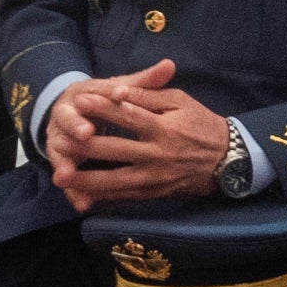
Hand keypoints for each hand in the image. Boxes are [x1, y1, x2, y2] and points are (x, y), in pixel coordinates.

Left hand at [45, 64, 229, 210]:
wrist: (228, 160)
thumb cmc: (202, 124)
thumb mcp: (180, 101)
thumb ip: (148, 96)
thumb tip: (118, 90)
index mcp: (164, 128)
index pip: (129, 116)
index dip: (103, 108)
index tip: (80, 100)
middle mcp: (157, 155)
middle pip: (115, 151)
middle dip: (85, 147)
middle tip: (59, 140)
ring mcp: (154, 178)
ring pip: (115, 181)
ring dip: (86, 180)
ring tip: (61, 176)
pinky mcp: (154, 193)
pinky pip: (124, 196)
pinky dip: (102, 196)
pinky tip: (81, 194)